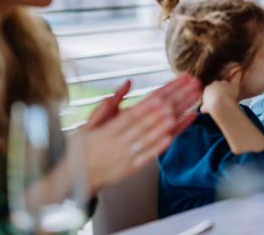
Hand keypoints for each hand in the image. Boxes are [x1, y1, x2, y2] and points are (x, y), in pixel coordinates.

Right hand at [79, 75, 201, 193]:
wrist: (74, 180)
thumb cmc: (83, 148)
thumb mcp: (88, 124)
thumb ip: (109, 104)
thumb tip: (127, 83)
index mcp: (109, 128)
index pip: (138, 108)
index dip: (156, 95)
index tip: (172, 84)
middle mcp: (118, 141)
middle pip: (150, 118)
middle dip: (172, 101)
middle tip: (189, 88)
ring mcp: (125, 155)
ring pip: (151, 136)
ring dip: (171, 122)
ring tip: (188, 107)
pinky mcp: (130, 169)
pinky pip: (147, 156)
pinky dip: (160, 146)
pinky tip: (173, 135)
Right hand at [200, 71, 242, 113]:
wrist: (220, 105)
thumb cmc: (213, 107)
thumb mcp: (206, 108)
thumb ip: (205, 107)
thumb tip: (203, 108)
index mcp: (208, 89)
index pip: (211, 91)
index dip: (214, 96)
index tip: (216, 101)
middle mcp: (215, 84)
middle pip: (218, 86)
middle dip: (220, 92)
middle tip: (223, 100)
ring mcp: (224, 83)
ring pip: (226, 84)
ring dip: (228, 89)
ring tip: (230, 97)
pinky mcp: (233, 85)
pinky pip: (236, 78)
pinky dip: (238, 75)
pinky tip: (240, 71)